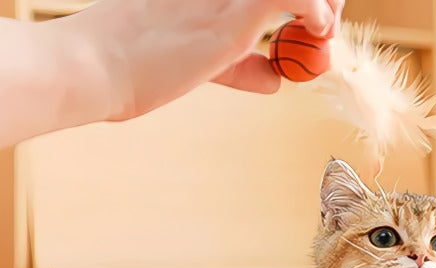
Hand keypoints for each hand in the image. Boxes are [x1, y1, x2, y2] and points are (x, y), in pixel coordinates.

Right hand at [63, 0, 344, 118]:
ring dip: (325, 4)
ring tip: (325, 31)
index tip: (318, 19)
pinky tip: (318, 32)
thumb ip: (241, 67)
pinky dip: (316, 12)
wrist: (97, 67)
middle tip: (327, 24)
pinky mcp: (231, 17)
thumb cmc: (137, 66)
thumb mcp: (202, 62)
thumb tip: (276, 81)